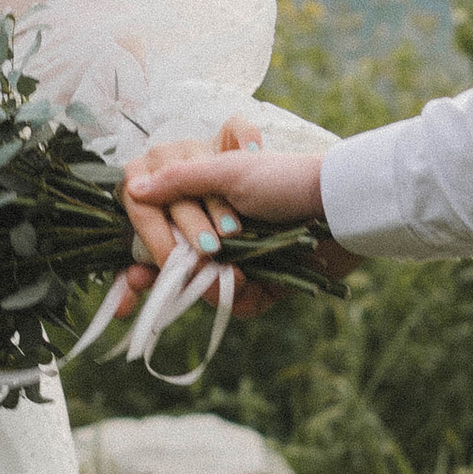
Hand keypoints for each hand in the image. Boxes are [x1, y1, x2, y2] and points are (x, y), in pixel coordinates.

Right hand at [123, 138, 354, 288]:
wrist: (341, 205)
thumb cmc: (286, 178)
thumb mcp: (228, 170)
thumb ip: (179, 181)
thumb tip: (132, 187)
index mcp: (204, 198)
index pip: (158, 226)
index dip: (142, 250)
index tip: (131, 276)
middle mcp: (216, 229)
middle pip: (176, 264)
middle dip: (175, 269)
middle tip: (179, 270)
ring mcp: (239, 259)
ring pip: (204, 287)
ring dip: (207, 283)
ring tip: (228, 272)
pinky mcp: (263, 283)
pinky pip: (238, 302)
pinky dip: (236, 296)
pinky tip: (243, 283)